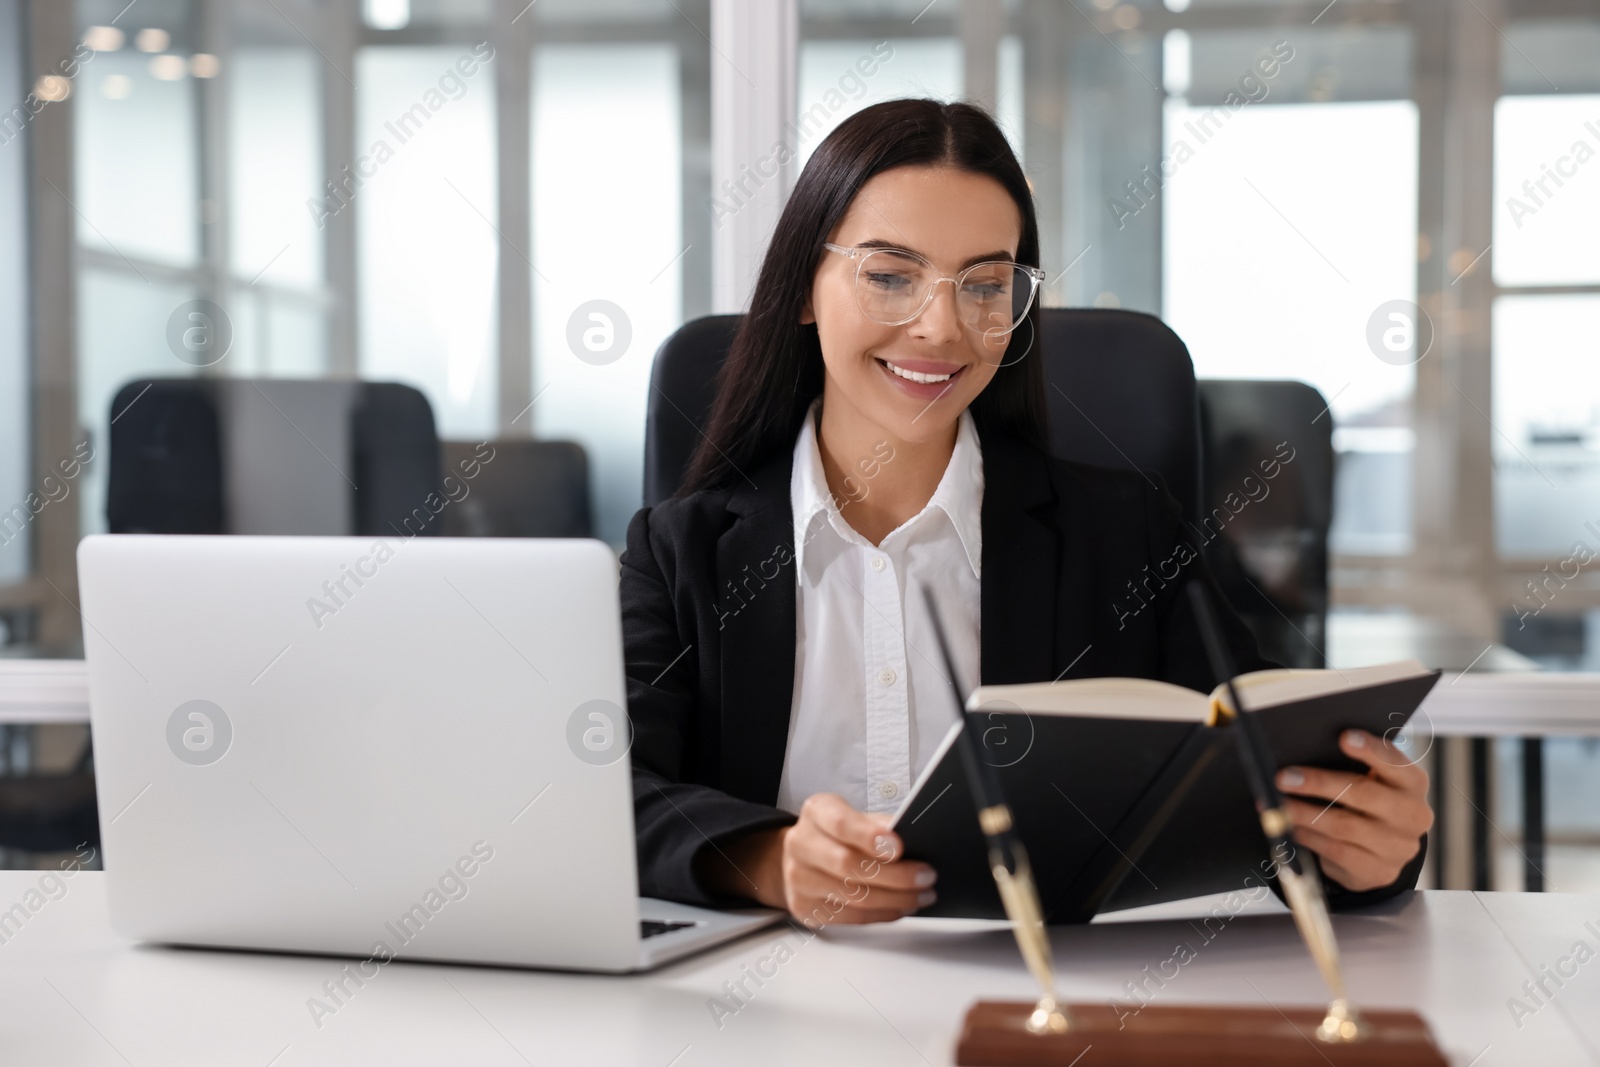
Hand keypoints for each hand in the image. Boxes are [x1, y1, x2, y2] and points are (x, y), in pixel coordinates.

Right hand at [707, 793, 936, 925]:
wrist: (800, 857)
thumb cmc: (838, 834)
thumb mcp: (857, 817)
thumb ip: (880, 825)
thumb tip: (915, 838)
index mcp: (816, 812)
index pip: (841, 824)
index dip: (870, 836)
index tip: (900, 846)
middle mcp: (800, 843)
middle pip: (848, 865)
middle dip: (895, 874)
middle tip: (926, 876)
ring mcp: (798, 879)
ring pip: (853, 896)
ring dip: (895, 899)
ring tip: (923, 895)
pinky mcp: (805, 908)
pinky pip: (851, 917)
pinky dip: (883, 913)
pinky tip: (901, 907)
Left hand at [1275, 729, 1432, 891]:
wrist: (1386, 851)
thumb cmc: (1370, 803)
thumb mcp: (1373, 781)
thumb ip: (1353, 766)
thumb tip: (1304, 754)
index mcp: (1412, 783)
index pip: (1394, 762)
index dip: (1370, 750)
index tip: (1344, 738)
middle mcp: (1413, 815)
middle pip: (1363, 794)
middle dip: (1318, 783)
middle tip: (1283, 778)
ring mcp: (1399, 847)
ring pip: (1344, 826)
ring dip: (1303, 813)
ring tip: (1277, 805)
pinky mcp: (1380, 871)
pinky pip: (1336, 851)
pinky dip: (1308, 837)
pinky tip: (1290, 827)